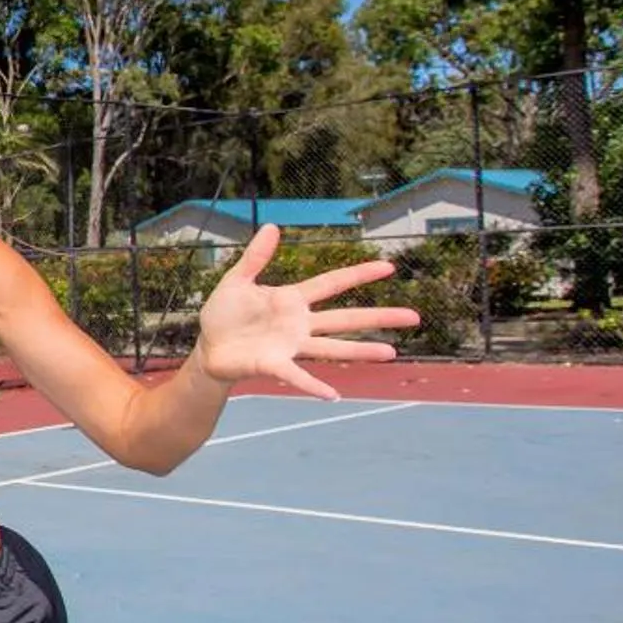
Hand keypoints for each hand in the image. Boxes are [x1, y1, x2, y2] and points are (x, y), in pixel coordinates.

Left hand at [193, 224, 420, 399]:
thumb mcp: (236, 280)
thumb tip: (272, 226)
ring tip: (391, 354)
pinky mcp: (274, 364)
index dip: (359, 274)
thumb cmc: (224, 315)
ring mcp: (290, 346)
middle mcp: (299, 324)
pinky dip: (313, 385)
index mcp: (292, 300)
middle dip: (379, 317)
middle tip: (414, 316)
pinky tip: (333, 396)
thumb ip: (255, 257)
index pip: (332, 284)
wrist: (208, 347)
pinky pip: (298, 375)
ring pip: (332, 347)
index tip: (388, 266)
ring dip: (361, 351)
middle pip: (346, 318)